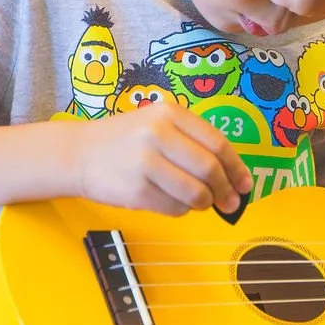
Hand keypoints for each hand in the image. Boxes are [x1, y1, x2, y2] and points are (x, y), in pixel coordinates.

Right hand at [59, 105, 251, 216]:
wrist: (78, 154)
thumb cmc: (125, 141)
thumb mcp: (157, 124)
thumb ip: (192, 143)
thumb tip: (233, 177)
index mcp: (169, 113)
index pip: (217, 143)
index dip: (236, 167)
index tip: (246, 185)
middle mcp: (157, 134)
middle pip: (209, 169)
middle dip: (225, 191)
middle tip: (230, 203)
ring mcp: (145, 163)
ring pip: (195, 193)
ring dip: (203, 203)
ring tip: (198, 202)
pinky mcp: (136, 190)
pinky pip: (174, 208)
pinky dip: (180, 210)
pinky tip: (170, 201)